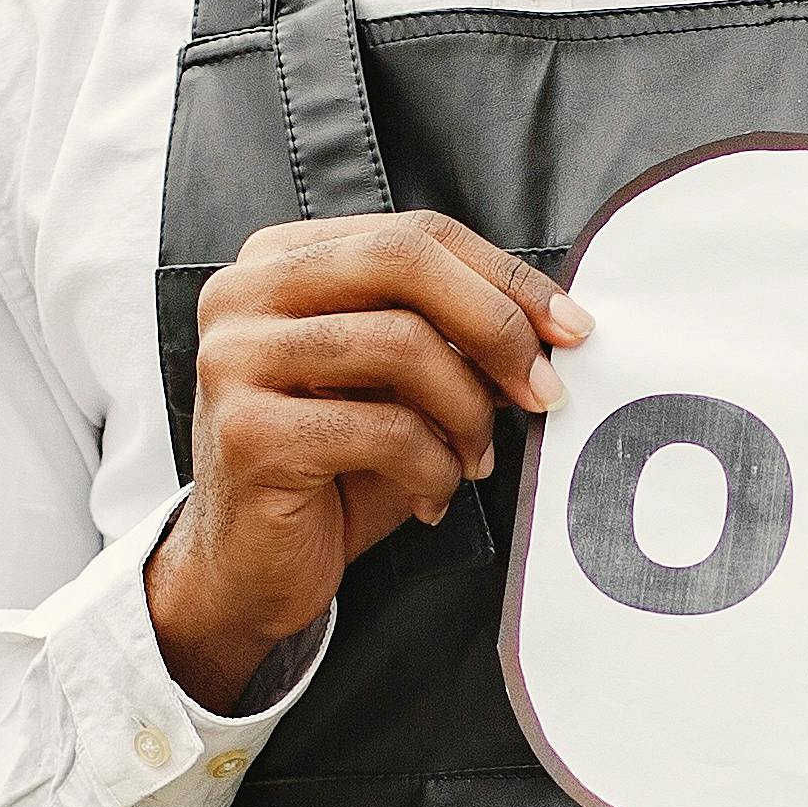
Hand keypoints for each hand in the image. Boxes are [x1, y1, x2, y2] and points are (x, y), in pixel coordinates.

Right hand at [149, 211, 590, 707]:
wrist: (248, 571)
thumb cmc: (333, 472)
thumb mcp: (396, 388)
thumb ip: (449, 339)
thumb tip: (552, 326)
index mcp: (280, 261)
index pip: (415, 235)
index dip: (505, 277)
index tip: (571, 329)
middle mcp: (243, 293)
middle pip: (404, 262)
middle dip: (496, 325)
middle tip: (545, 390)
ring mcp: (236, 358)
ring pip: (402, 343)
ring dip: (467, 412)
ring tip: (475, 461)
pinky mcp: (249, 431)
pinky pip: (384, 429)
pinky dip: (433, 469)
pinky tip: (431, 499)